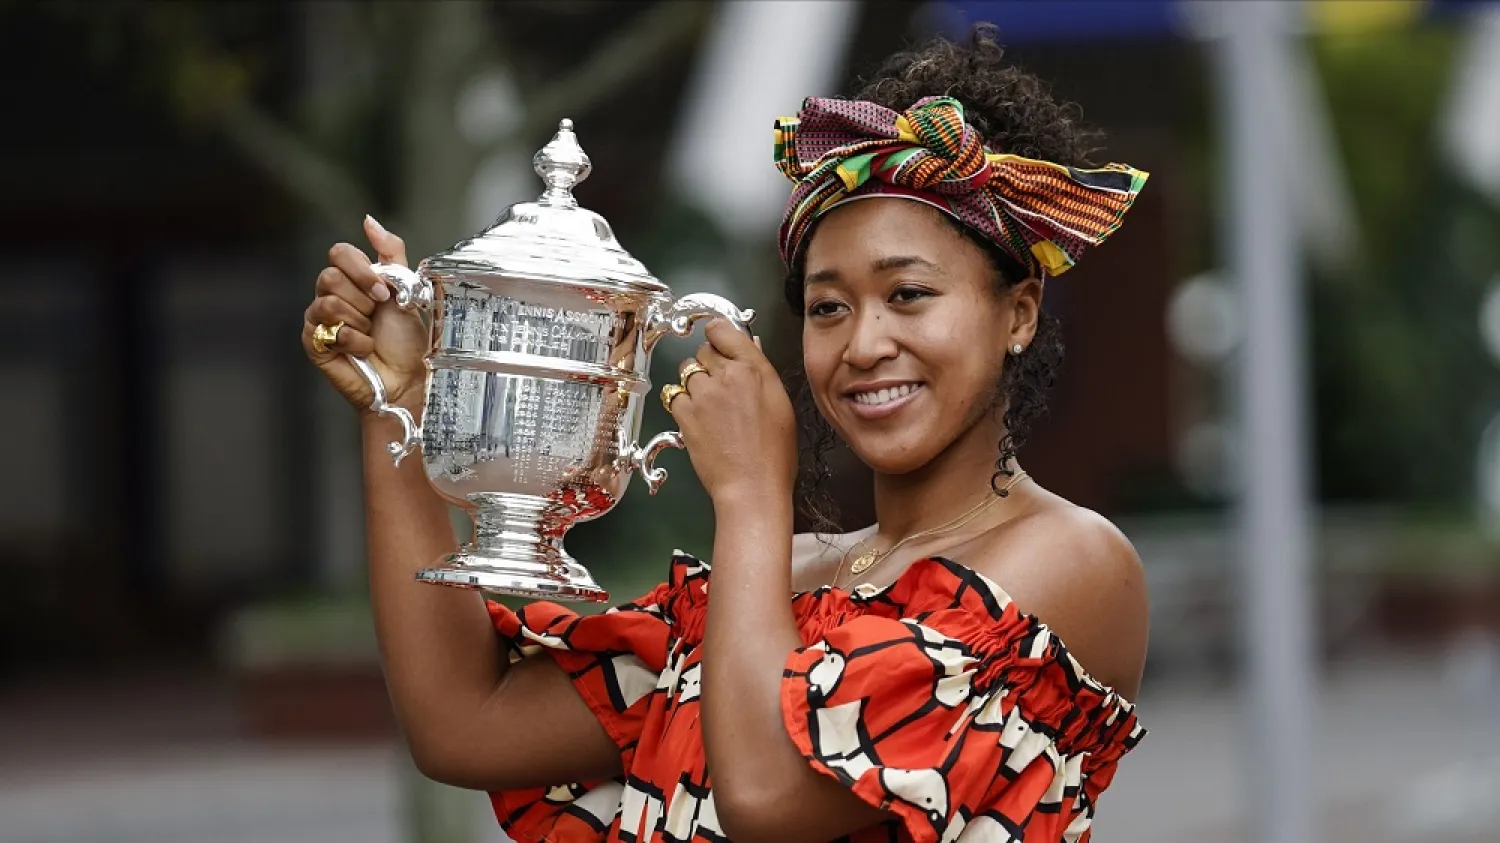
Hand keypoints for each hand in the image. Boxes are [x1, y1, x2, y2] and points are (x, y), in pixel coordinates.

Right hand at [302, 216, 427, 412]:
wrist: (407, 377)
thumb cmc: (406, 339)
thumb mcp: (405, 288)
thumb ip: (390, 252)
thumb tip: (368, 221)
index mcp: (352, 279)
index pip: (340, 253)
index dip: (362, 271)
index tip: (384, 292)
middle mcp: (331, 294)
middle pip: (330, 276)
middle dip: (363, 298)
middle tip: (376, 315)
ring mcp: (319, 318)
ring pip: (328, 301)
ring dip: (359, 321)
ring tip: (369, 334)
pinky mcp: (313, 342)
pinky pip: (329, 328)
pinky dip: (354, 340)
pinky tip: (363, 349)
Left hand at [667, 320, 796, 504]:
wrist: (753, 486)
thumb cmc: (774, 453)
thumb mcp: (779, 404)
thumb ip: (761, 371)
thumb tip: (750, 345)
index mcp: (755, 369)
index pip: (723, 330)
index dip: (718, 336)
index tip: (718, 344)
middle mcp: (727, 376)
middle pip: (703, 351)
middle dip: (708, 365)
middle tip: (720, 388)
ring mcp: (703, 394)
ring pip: (686, 372)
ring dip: (694, 384)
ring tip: (709, 408)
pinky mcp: (684, 414)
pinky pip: (673, 394)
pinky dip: (681, 402)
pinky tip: (696, 418)